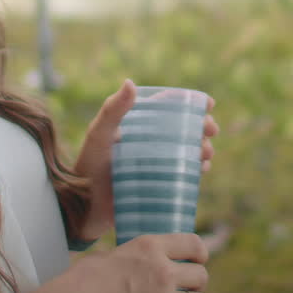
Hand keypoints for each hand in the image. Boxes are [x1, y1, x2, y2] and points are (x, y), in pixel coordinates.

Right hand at [24, 233, 208, 292]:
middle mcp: (162, 272)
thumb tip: (142, 260)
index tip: (198, 259)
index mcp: (149, 247)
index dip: (199, 253)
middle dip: (196, 282)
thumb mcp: (107, 256)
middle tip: (186, 288)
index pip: (194, 244)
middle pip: (201, 275)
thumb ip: (133, 257)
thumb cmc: (79, 284)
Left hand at [74, 80, 219, 243]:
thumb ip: (112, 111)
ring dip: (202, 148)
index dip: (190, 103)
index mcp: (134, 125)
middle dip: (202, 127)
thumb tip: (130, 82)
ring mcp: (153, 164)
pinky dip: (196, 170)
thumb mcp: (99, 136)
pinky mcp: (157, 185)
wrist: (81, 209)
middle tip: (211, 131)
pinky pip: (182, 175)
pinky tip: (202, 171)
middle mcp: (146, 142)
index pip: (167, 107)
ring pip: (186, 152)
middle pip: (182, 129)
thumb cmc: (86, 168)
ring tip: (206, 153)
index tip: (208, 104)